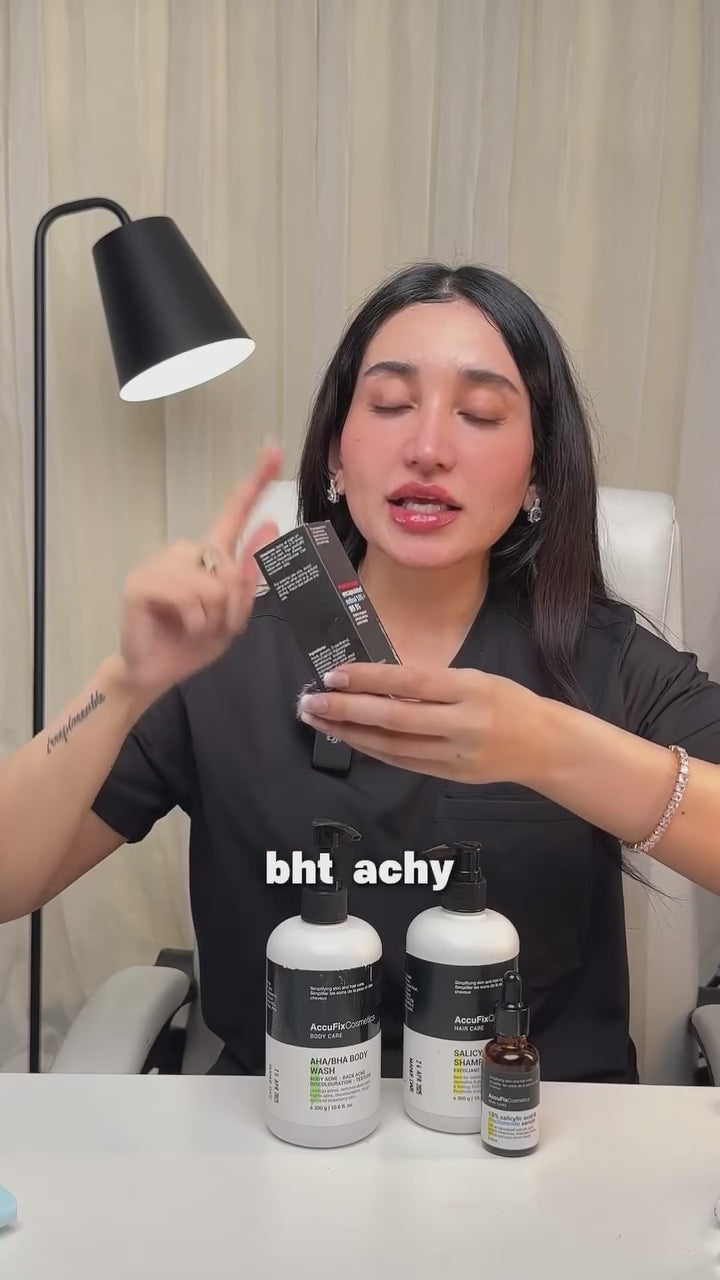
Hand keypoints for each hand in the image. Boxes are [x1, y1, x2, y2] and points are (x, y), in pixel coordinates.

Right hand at [118, 444, 281, 698]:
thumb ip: (249, 573)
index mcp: (209, 555)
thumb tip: (269, 524)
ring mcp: (160, 562)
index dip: (256, 481)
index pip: (234, 512)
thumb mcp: (233, 614)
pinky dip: (196, 621)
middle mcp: (185, 550)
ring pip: (214, 585)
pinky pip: (190, 596)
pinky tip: (181, 627)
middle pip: (231, 566)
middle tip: (214, 627)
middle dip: (233, 607)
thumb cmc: (192, 643)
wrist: (156, 672)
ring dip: (214, 617)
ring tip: (194, 628)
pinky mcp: (142, 581)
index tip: (273, 448)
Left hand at [298, 661, 541, 784]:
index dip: (370, 679)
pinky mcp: (450, 776)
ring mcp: (456, 755)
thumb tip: (376, 679)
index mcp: (472, 689)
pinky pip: (403, 762)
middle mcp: (464, 723)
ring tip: (319, 721)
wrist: (545, 746)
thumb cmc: (508, 702)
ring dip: (351, 733)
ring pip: (393, 746)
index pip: (412, 682)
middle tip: (311, 702)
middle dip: (348, 710)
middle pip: (396, 718)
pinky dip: (373, 750)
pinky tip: (349, 738)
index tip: (335, 675)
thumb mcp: (477, 677)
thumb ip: (432, 682)